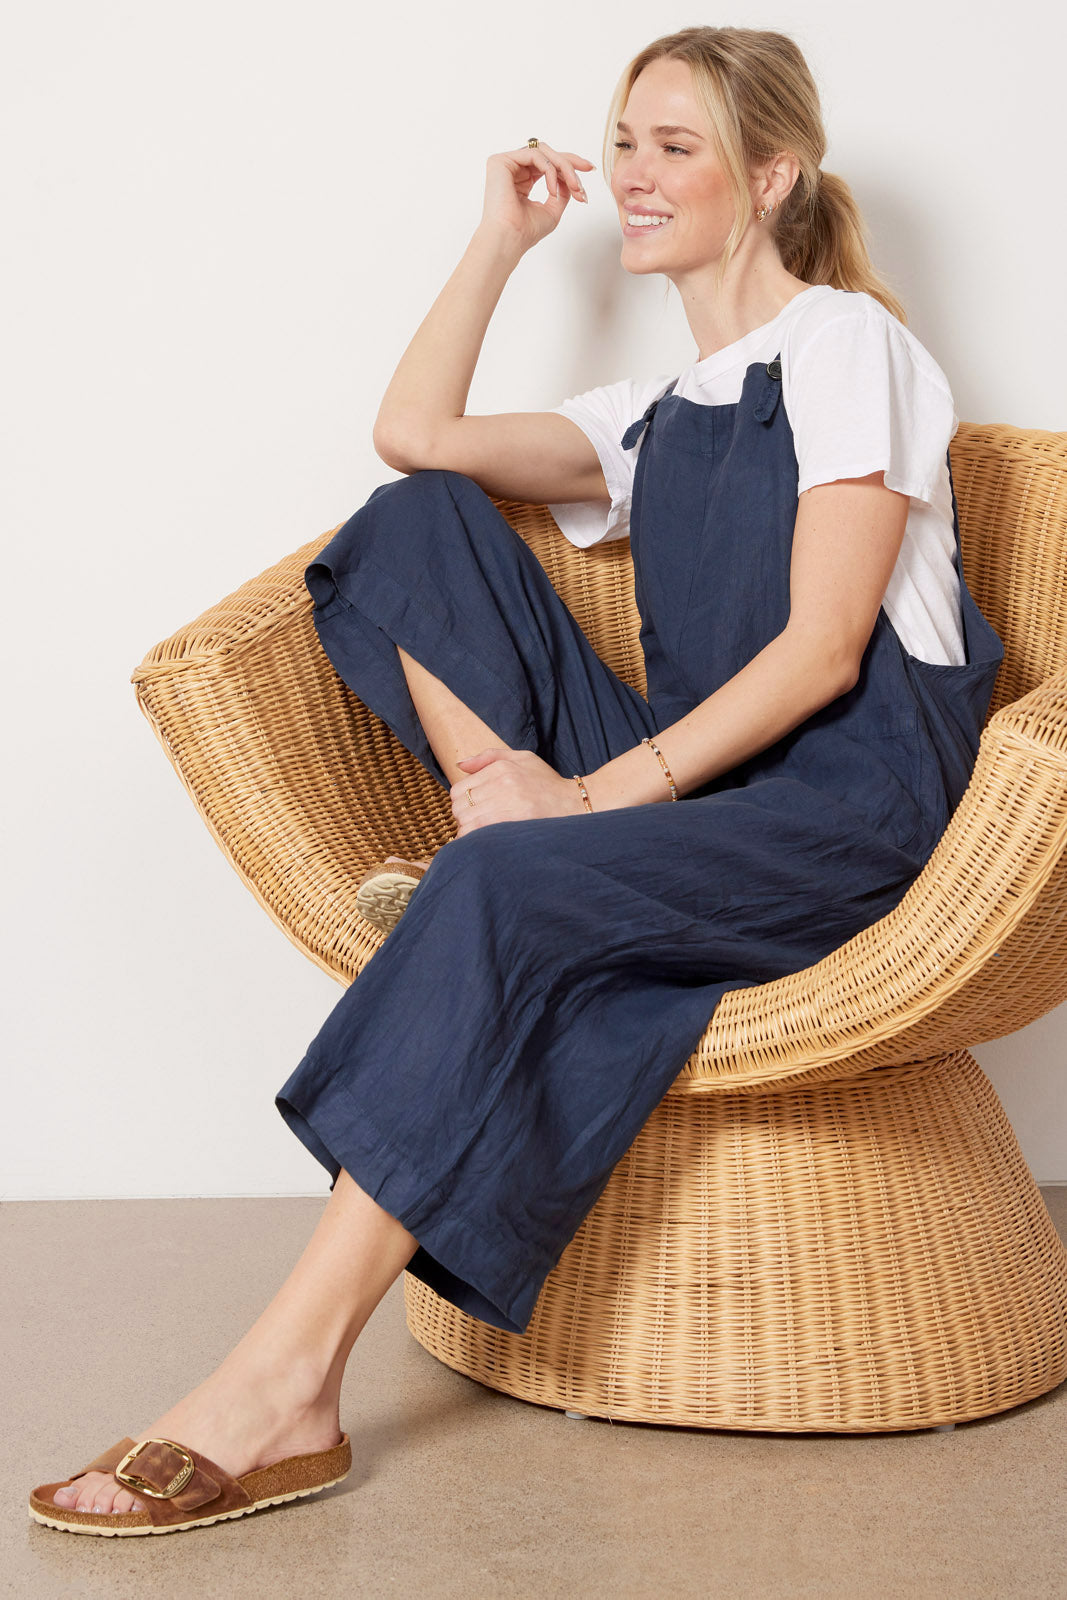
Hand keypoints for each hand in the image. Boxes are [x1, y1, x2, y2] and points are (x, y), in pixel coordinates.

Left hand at [450, 747, 586, 835]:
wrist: (575, 804)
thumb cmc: (547, 783)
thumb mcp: (522, 758)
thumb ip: (489, 757)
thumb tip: (459, 764)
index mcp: (501, 768)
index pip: (458, 789)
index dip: (461, 803)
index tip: (472, 809)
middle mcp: (502, 783)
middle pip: (459, 807)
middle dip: (463, 818)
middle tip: (476, 823)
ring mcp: (509, 803)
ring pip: (466, 822)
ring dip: (469, 831)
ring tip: (482, 833)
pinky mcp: (514, 822)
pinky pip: (479, 833)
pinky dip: (476, 840)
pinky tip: (486, 840)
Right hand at [479, 143, 594, 253]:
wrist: (509, 240)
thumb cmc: (525, 232)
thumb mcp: (552, 209)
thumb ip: (562, 192)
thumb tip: (572, 179)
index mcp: (523, 180)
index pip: (548, 164)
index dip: (570, 166)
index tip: (590, 170)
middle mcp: (514, 170)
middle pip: (547, 154)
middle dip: (570, 162)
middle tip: (588, 170)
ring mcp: (506, 164)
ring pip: (543, 152)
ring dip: (564, 167)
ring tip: (574, 186)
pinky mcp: (500, 161)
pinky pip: (534, 154)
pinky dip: (549, 170)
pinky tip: (552, 189)